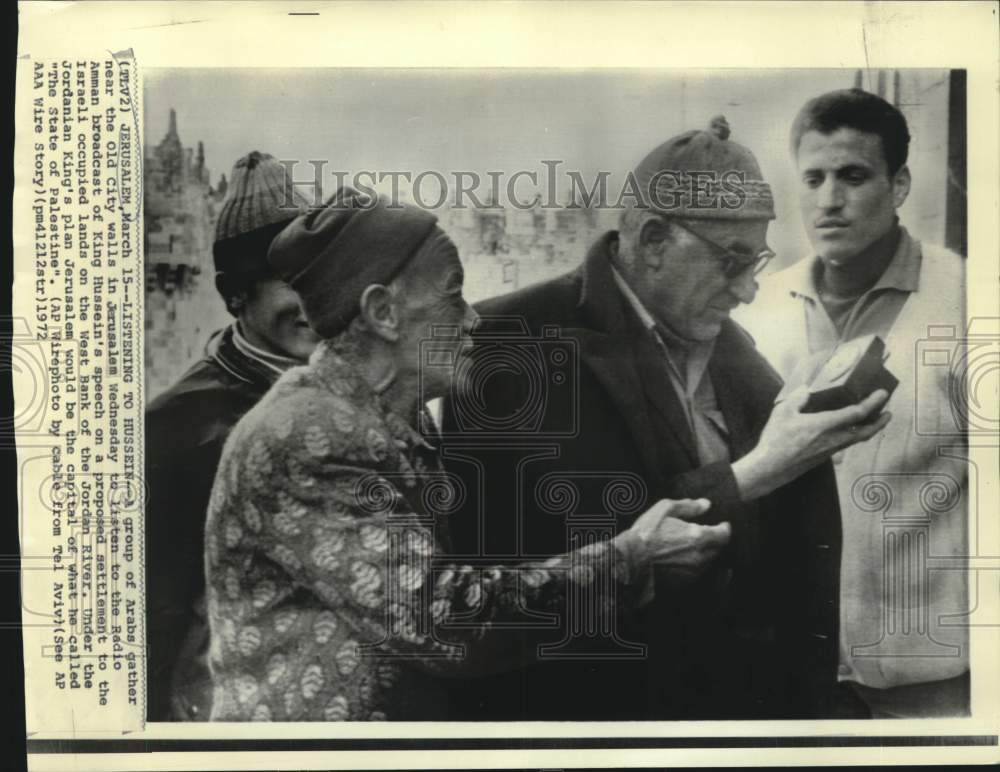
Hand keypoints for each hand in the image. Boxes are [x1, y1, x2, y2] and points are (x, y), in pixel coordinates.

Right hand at [616, 498, 730, 584]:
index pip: (724, 534)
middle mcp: (700, 556)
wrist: (630, 561)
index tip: (723, 525)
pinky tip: (682, 559)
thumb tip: (705, 504)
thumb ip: (688, 506)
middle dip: (715, 541)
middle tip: (707, 534)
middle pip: (718, 549)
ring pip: (708, 562)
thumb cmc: (645, 534)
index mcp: (699, 536)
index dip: (724, 528)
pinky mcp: (684, 583)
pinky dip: (694, 565)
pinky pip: (696, 572)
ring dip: (705, 553)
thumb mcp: (664, 510)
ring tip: (692, 546)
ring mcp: (693, 572)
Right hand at [733, 386, 891, 499]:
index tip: (882, 393)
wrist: (770, 468)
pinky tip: (846, 432)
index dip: (873, 402)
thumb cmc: (776, 441)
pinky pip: (845, 444)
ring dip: (868, 429)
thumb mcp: (782, 412)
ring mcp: (830, 450)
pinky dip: (853, 436)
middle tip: (888, 413)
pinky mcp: (823, 457)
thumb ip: (797, 398)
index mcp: (825, 425)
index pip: (857, 413)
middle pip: (865, 431)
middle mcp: (833, 439)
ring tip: (873, 421)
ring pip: (856, 439)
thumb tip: (806, 389)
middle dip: (879, 422)